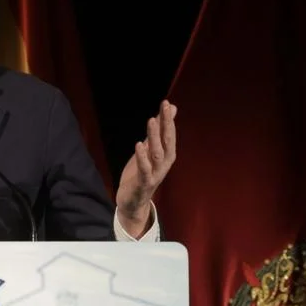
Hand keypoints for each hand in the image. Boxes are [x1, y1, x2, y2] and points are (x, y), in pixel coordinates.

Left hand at [116, 100, 176, 235]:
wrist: (133, 202)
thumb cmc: (142, 174)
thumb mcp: (150, 150)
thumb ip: (160, 132)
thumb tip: (172, 109)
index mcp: (167, 156)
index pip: (170, 134)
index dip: (168, 119)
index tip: (166, 103)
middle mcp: (164, 164)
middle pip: (167, 141)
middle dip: (166, 124)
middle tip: (165, 106)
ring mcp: (155, 174)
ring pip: (157, 153)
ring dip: (154, 137)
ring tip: (151, 121)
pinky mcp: (144, 183)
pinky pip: (145, 169)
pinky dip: (142, 157)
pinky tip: (139, 145)